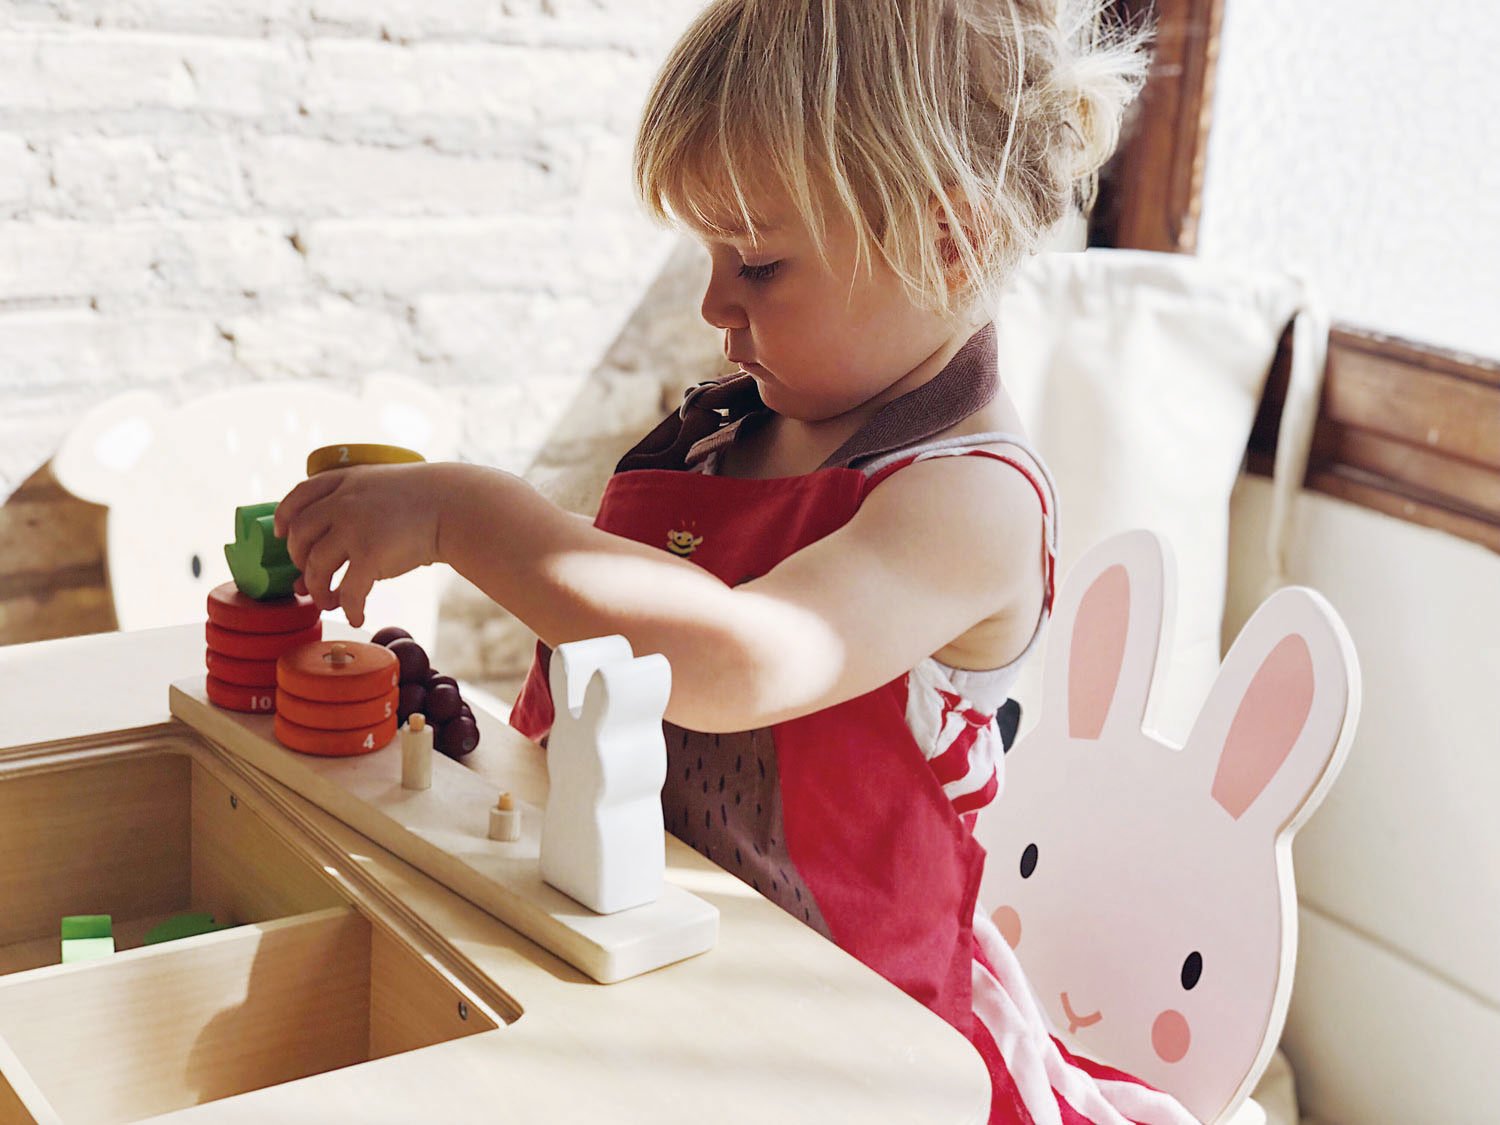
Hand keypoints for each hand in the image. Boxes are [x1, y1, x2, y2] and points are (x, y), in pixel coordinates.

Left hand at [273, 462, 445, 626]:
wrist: (455, 506)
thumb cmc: (425, 500)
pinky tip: (357, 617)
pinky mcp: (370, 555)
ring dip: (318, 591)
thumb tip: (331, 545)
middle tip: (310, 577)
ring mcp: (354, 528)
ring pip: (316, 567)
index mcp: (344, 481)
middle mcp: (342, 503)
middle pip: (300, 536)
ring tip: (329, 602)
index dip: (284, 518)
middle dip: (299, 561)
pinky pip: (348, 591)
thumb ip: (352, 506)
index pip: (298, 497)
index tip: (282, 534)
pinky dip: (349, 609)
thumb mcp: (381, 485)